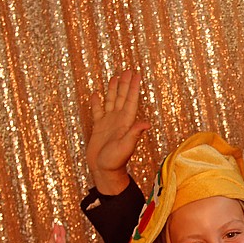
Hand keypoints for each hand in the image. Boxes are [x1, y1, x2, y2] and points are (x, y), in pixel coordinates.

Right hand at [86, 69, 150, 194]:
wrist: (104, 171)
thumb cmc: (115, 162)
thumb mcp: (125, 147)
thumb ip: (134, 134)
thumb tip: (147, 124)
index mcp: (126, 122)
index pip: (130, 100)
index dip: (133, 87)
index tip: (135, 74)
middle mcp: (118, 120)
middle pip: (121, 97)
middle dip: (124, 84)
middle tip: (127, 70)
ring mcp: (109, 123)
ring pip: (110, 102)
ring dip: (113, 90)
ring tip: (114, 77)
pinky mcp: (99, 128)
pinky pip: (98, 111)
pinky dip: (97, 102)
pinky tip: (96, 94)